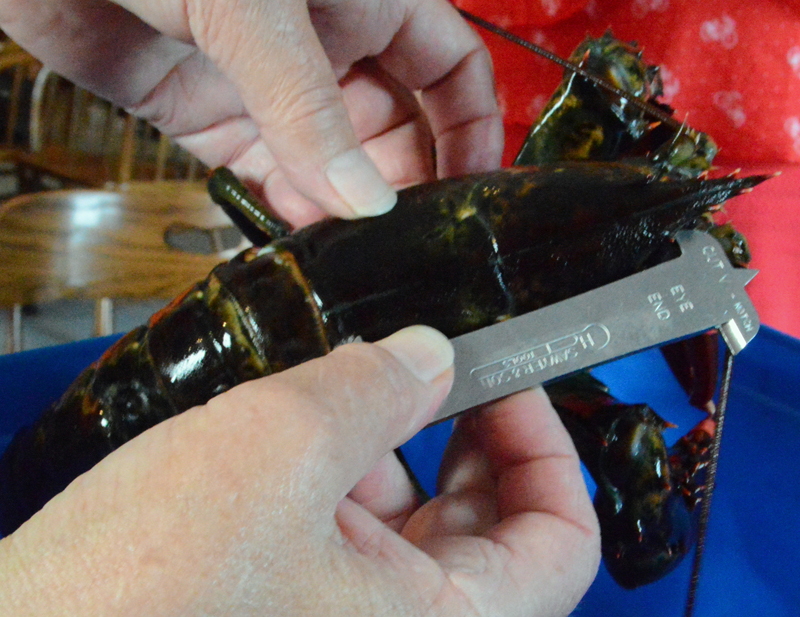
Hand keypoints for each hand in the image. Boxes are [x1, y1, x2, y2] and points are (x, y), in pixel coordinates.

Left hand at [0, 0, 502, 225]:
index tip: (478, 186)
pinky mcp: (205, 117)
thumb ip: (307, 104)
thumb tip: (366, 198)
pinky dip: (284, 209)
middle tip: (405, 239)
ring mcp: (263, 84)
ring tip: (352, 250)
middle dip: (405, 181)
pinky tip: (296, 236)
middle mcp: (319, 41)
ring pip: (330, 161)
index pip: (447, 64)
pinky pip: (264, 175)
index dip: (472, 123)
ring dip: (344, 206)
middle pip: (394, 126)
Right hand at [0, 326, 598, 615]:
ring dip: (396, 442)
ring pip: (414, 523)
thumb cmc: (135, 600)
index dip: (546, 446)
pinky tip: (303, 425)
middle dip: (467, 432)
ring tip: (355, 381)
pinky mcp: (292, 605)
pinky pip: (350, 532)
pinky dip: (343, 471)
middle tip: (441, 364)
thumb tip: (429, 354)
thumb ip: (372, 389)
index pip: (560, 540)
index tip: (511, 378)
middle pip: (489, 526)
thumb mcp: (276, 454)